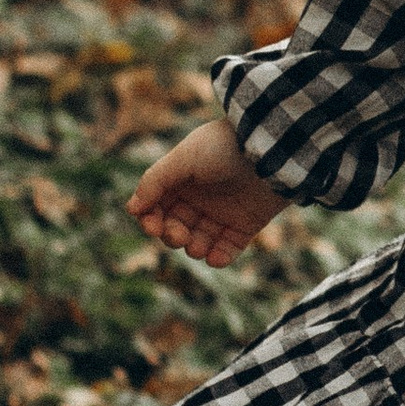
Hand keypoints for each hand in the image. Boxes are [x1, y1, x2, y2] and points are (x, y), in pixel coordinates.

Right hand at [130, 116, 284, 266]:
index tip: (152, 225)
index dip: (150, 219)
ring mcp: (223, 213)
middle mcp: (200, 197)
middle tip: (179, 235)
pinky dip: (219, 258)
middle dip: (171, 235)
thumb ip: (155, 181)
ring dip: (192, 249)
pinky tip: (215, 257)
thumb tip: (131, 208)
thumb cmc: (225, 147)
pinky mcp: (245, 225)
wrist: (273, 150)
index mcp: (181, 179)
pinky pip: (227, 250)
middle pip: (174, 227)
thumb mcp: (184, 158)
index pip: (155, 207)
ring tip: (197, 246)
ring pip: (197, 242)